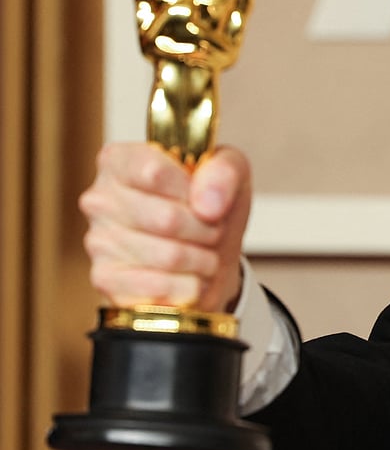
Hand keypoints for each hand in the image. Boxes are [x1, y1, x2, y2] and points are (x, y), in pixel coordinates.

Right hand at [80, 143, 251, 312]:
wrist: (210, 256)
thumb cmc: (211, 206)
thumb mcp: (230, 171)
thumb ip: (224, 171)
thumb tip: (208, 205)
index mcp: (120, 161)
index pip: (154, 172)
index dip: (193, 191)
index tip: (206, 199)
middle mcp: (100, 199)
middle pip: (167, 219)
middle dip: (207, 230)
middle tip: (213, 231)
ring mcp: (98, 241)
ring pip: (169, 257)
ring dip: (204, 260)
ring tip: (206, 254)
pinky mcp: (106, 280)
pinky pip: (161, 288)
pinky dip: (191, 286)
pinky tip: (191, 277)